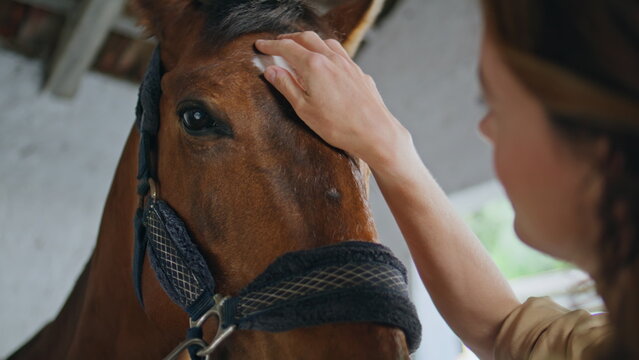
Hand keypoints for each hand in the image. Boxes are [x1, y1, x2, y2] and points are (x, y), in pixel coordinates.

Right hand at [255, 31, 412, 170]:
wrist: (375, 133)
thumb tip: (270, 70)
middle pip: (307, 38)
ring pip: (326, 43)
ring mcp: (348, 64)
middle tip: (277, 44)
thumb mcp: (304, 109)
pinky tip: (326, 64)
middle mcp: (332, 59)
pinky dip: (327, 52)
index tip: (260, 46)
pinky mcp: (360, 73)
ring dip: (310, 42)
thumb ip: (286, 86)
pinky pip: (341, 54)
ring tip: (301, 49)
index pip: (287, 48)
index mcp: (314, 66)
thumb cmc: (339, 126)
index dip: (271, 45)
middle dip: (289, 38)